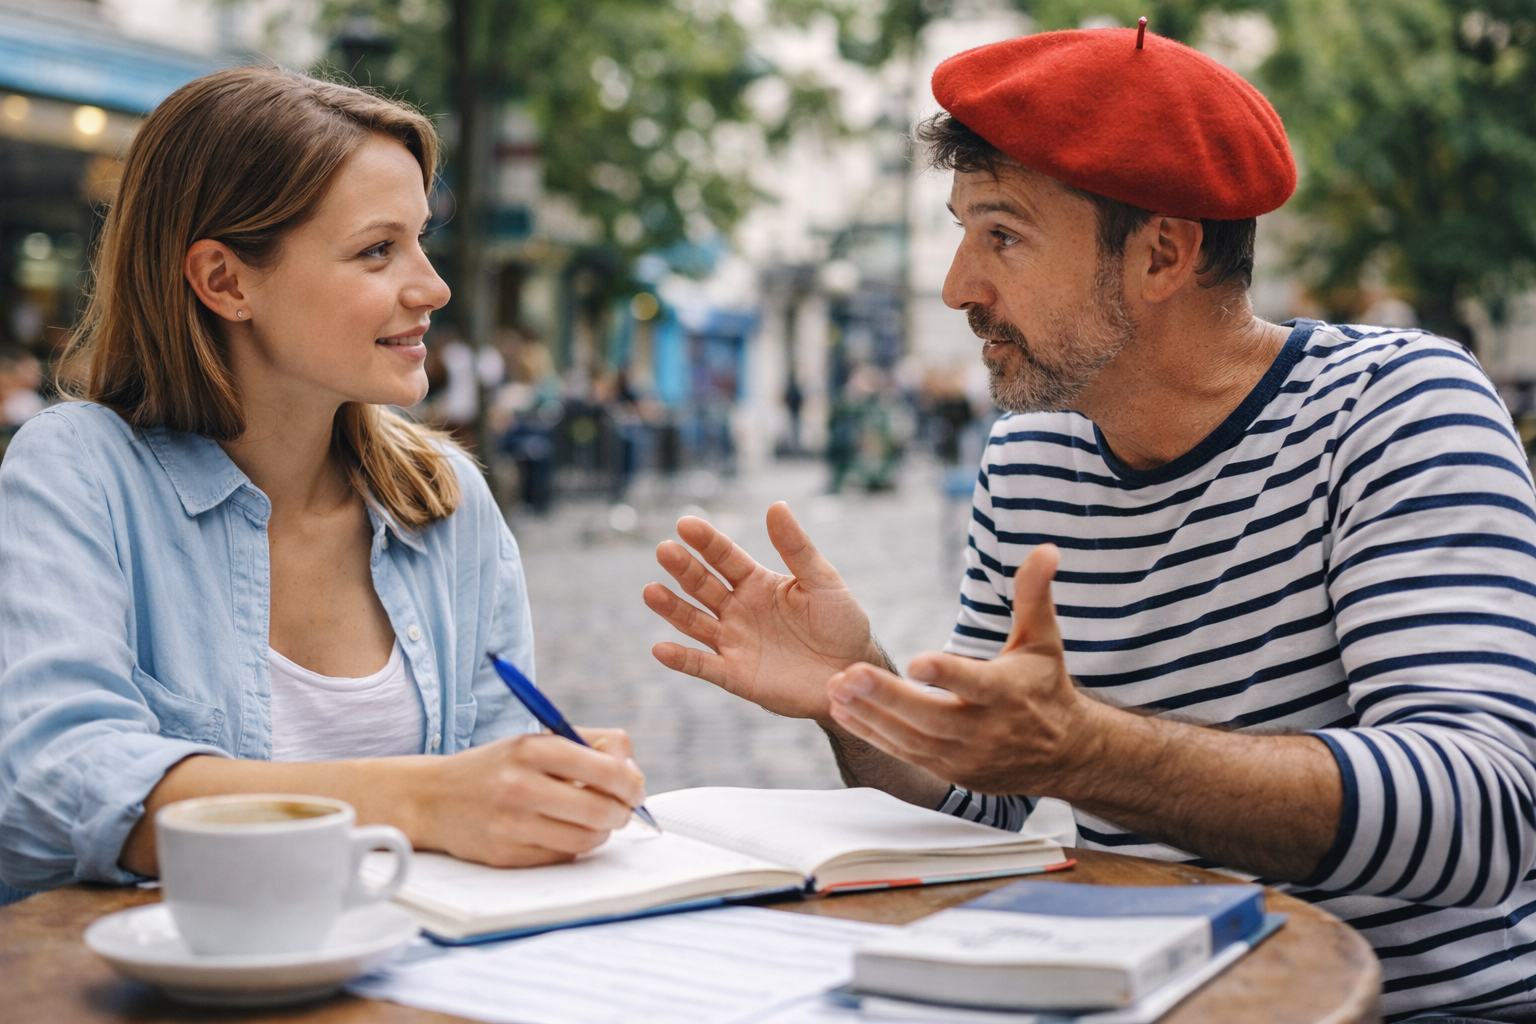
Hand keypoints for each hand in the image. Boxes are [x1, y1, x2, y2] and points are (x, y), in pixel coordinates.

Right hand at [413, 727, 647, 867]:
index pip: (606, 770)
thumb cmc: (497, 767)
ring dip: (601, 832)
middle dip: (622, 812)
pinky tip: (562, 831)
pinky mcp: (506, 855)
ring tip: (592, 820)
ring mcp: (512, 824)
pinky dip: (573, 846)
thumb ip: (591, 745)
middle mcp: (521, 785)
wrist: (432, 797)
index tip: (634, 788)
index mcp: (532, 749)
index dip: (631, 783)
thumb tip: (633, 773)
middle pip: (602, 809)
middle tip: (620, 809)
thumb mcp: (537, 741)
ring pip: (587, 839)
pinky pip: (562, 856)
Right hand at [643, 503, 877, 721]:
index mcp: (757, 583)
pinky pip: (703, 666)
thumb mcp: (823, 581)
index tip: (686, 524)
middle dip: (684, 569)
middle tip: (665, 550)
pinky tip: (660, 649)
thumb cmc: (841, 624)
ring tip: (651, 591)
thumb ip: (797, 548)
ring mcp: (734, 642)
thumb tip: (776, 505)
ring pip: (694, 623)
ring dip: (672, 608)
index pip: (725, 557)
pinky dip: (681, 660)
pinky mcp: (735, 675)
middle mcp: (739, 609)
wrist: (852, 673)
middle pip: (703, 585)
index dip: (706, 541)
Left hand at [825, 544, 1101, 794]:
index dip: (946, 674)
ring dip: (871, 716)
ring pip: (912, 739)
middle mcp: (986, 730)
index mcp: (1007, 693)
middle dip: (889, 697)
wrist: (1062, 755)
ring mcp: (965, 756)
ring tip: (836, 689)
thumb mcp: (1043, 640)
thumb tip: (1045, 549)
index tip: (915, 662)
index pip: (974, 684)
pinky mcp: (949, 772)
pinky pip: (905, 755)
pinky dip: (873, 735)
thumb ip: (1034, 594)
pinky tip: (843, 712)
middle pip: (932, 717)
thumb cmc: (1044, 685)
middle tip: (849, 674)